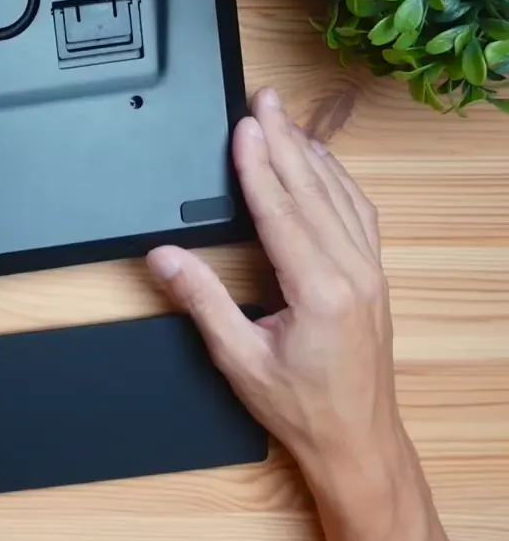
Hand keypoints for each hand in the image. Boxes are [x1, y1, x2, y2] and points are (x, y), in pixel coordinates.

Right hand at [146, 88, 399, 468]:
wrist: (356, 441)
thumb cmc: (301, 408)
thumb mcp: (238, 359)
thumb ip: (202, 301)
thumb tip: (165, 257)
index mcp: (321, 291)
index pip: (282, 212)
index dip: (258, 166)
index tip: (243, 127)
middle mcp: (353, 273)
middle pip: (314, 190)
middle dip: (285, 140)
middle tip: (264, 99)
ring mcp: (370, 273)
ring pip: (340, 196)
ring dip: (311, 153)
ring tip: (285, 118)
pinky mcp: (373, 278)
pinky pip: (358, 214)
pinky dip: (337, 181)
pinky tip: (322, 165)